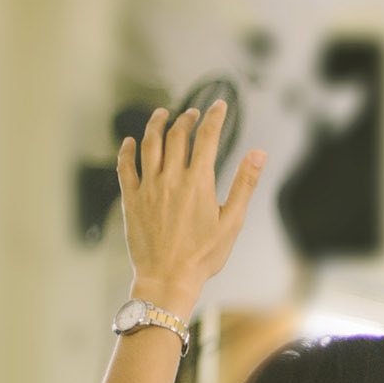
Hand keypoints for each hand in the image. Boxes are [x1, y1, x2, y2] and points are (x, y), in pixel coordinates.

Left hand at [116, 99, 265, 318]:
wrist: (167, 277)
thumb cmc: (203, 255)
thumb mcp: (233, 221)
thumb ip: (244, 184)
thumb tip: (258, 154)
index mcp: (198, 182)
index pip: (207, 138)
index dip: (214, 117)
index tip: (220, 105)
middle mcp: (170, 178)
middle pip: (177, 136)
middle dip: (186, 118)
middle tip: (193, 112)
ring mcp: (148, 187)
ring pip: (149, 145)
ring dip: (155, 125)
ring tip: (161, 114)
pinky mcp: (131, 198)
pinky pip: (125, 167)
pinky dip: (127, 150)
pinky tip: (129, 141)